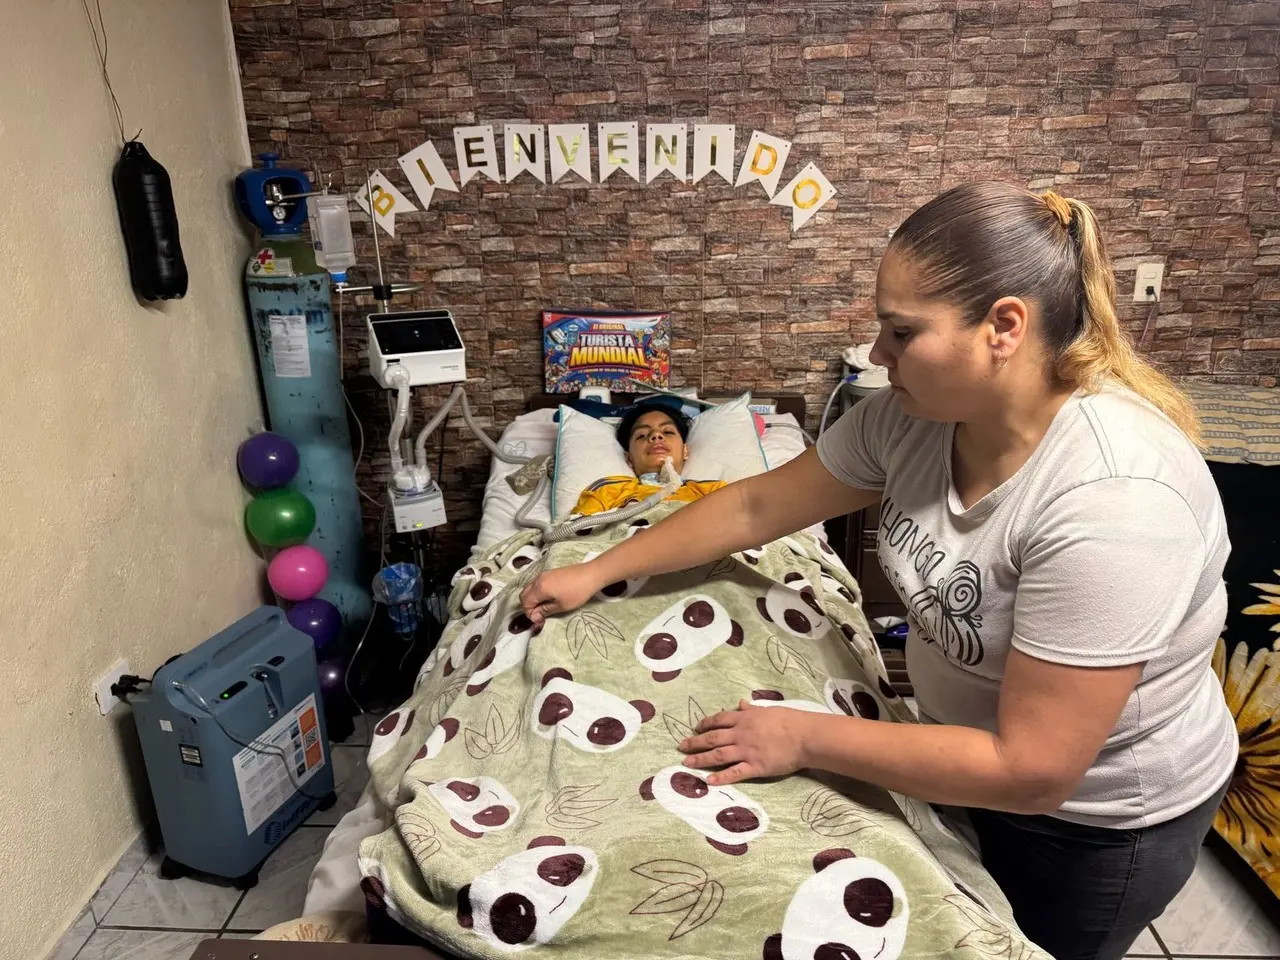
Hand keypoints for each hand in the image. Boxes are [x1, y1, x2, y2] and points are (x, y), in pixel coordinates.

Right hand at [520, 564, 602, 623]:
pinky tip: (547, 599)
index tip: (539, 620)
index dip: (529, 613)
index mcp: (540, 588)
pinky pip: (536, 584)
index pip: (525, 602)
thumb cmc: (578, 592)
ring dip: (532, 599)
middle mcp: (538, 579)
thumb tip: (535, 616)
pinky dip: (536, 593)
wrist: (591, 574)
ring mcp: (543, 574)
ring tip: (543, 608)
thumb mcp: (562, 606)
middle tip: (539, 615)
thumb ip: (545, 610)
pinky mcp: (549, 573)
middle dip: (528, 606)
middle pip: (524, 594)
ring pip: (529, 588)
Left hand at [679, 700, 813, 785]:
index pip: (719, 720)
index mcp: (744, 719)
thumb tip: (740, 703)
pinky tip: (708, 781)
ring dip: (700, 759)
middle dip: (695, 742)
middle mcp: (741, 734)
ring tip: (687, 763)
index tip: (696, 728)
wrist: (805, 736)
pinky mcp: (755, 767)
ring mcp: (746, 751)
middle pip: (712, 738)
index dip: (705, 724)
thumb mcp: (768, 710)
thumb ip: (751, 709)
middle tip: (681, 746)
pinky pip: (734, 773)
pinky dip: (720, 777)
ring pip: (718, 755)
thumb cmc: (790, 720)